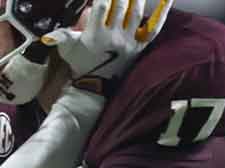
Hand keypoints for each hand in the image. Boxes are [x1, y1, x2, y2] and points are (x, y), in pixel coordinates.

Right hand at [42, 0, 169, 84]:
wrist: (97, 84)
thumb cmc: (80, 62)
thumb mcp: (66, 48)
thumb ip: (58, 37)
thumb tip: (46, 37)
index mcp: (95, 34)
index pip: (101, 7)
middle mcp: (115, 36)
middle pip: (120, 7)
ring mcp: (130, 41)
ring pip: (135, 14)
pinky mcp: (141, 45)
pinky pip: (154, 27)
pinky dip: (161, 12)